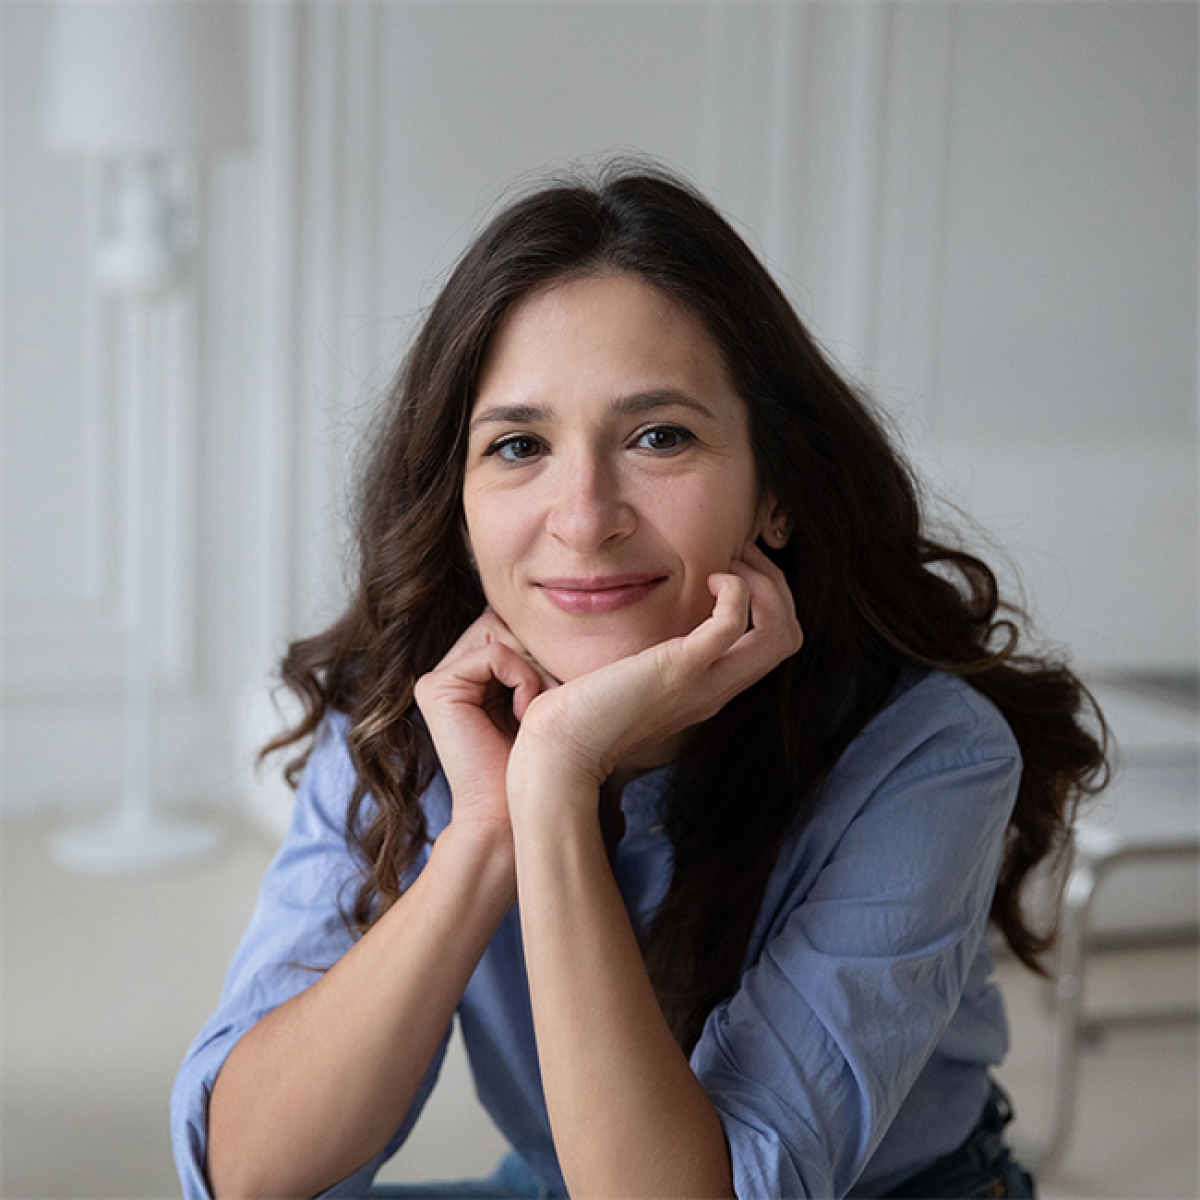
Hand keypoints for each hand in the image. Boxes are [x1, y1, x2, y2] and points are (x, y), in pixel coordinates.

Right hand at [413, 609, 556, 834]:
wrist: (514, 811)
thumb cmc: (539, 758)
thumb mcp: (544, 695)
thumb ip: (537, 655)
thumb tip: (567, 610)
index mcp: (469, 672)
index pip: (510, 624)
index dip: (541, 647)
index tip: (559, 690)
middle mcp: (448, 671)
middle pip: (504, 624)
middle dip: (538, 655)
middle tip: (554, 697)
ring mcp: (436, 679)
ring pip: (501, 635)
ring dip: (534, 670)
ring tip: (540, 710)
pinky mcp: (435, 688)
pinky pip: (494, 654)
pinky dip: (522, 679)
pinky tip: (525, 713)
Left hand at [508, 541, 802, 800]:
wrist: (558, 751)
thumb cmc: (576, 714)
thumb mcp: (624, 677)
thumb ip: (640, 656)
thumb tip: (624, 623)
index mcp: (707, 689)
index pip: (772, 644)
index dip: (765, 598)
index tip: (731, 565)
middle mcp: (716, 689)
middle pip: (789, 636)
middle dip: (774, 583)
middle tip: (739, 555)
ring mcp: (704, 682)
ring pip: (781, 633)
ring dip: (766, 585)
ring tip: (731, 563)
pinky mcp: (680, 670)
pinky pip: (734, 624)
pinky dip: (736, 591)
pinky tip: (710, 579)